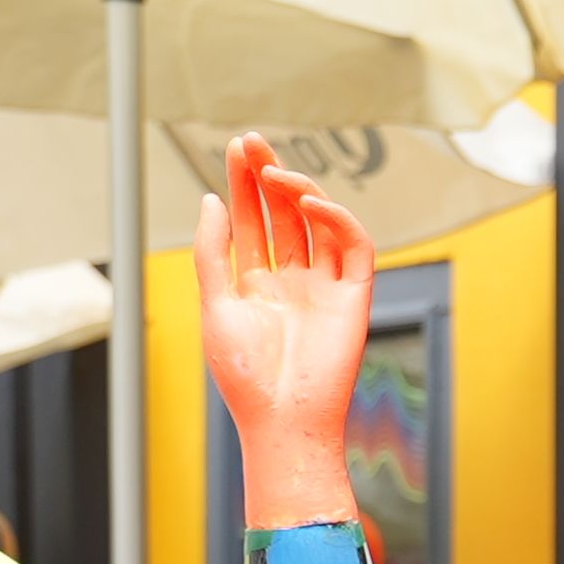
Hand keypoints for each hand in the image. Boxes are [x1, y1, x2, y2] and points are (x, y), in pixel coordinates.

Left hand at [197, 133, 372, 532]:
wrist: (283, 419)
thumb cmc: (245, 375)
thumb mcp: (215, 304)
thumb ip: (211, 252)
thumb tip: (209, 199)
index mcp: (256, 284)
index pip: (251, 221)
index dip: (244, 184)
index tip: (236, 148)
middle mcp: (291, 281)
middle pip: (283, 214)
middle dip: (269, 176)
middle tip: (253, 143)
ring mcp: (323, 287)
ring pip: (318, 224)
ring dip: (300, 191)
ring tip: (276, 175)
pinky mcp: (354, 298)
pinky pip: (353, 247)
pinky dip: (337, 219)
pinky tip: (310, 204)